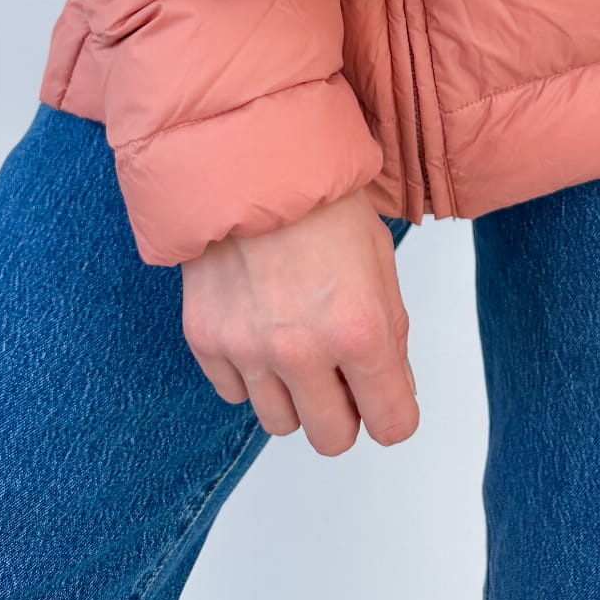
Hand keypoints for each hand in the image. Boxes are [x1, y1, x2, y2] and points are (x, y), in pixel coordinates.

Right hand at [181, 189, 418, 456]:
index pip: (391, 424)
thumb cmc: (322, 200)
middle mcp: (303, 351)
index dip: (393, 414)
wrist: (250, 160)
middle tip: (341, 378)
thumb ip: (390, 333)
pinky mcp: (206, 340)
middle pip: (332, 439)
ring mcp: (248, 350)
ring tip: (296, 345)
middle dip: (344, 414)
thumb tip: (393, 389)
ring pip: (280, 424)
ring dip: (294, 396)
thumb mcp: (380, 262)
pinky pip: (234, 393)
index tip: (386, 401)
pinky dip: (249, 373)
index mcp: (361, 330)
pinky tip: (259, 328)